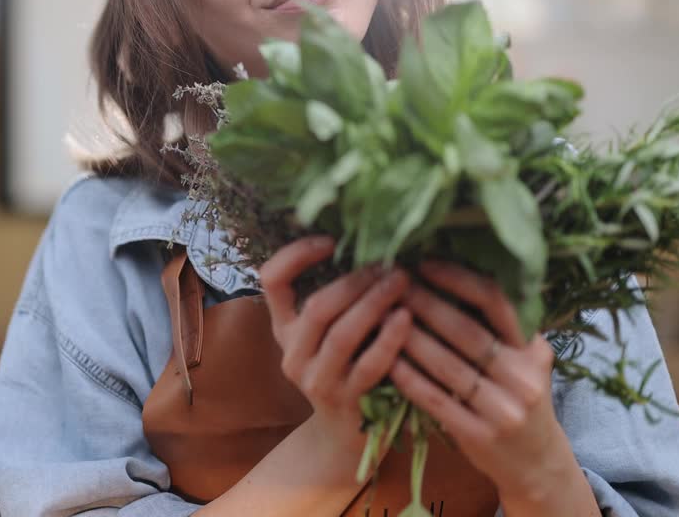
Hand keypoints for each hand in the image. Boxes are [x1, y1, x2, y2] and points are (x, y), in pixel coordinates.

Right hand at [258, 236, 412, 476]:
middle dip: (355, 280)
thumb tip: (370, 243)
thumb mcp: (329, 333)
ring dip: (374, 303)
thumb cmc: (347, 370)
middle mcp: (293, 353)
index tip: (330, 240)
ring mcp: (317, 380)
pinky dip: (389, 339)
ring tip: (401, 281)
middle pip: (316, 307)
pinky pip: (369, 366)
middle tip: (389, 263)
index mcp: (284, 328)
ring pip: (341, 334)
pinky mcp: (347, 403)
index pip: (271, 280)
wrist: (345, 438)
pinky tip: (407, 318)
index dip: (296, 255)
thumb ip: (338, 297)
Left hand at [388, 261, 594, 511]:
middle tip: (390, 283)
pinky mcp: (480, 436)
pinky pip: (436, 399)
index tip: (423, 263)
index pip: (497, 303)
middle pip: (466, 331)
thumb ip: (496, 326)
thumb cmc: (516, 397)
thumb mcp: (523, 359)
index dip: (458, 279)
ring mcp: (504, 409)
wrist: (536, 462)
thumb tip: (447, 271)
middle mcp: (524, 377)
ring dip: (408, 338)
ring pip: (447, 365)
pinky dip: (409, 378)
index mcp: (534, 349)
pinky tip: (386, 360)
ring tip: (379, 315)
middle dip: (424, 303)